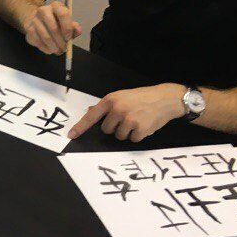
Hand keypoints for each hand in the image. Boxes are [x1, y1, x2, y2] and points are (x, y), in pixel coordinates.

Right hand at [24, 1, 81, 54]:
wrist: (39, 20)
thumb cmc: (57, 22)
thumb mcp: (68, 22)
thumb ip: (74, 27)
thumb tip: (77, 31)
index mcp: (56, 6)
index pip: (63, 14)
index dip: (67, 28)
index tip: (69, 38)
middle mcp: (43, 10)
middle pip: (53, 28)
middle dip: (60, 41)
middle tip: (65, 49)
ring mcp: (34, 19)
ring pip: (45, 37)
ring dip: (53, 47)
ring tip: (58, 51)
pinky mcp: (29, 29)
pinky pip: (38, 42)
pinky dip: (45, 48)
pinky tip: (50, 49)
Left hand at [68, 83, 186, 142]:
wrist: (165, 98)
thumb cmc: (141, 97)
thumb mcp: (121, 96)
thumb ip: (105, 106)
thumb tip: (89, 112)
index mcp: (110, 100)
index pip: (91, 116)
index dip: (80, 127)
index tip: (71, 135)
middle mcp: (118, 110)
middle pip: (106, 130)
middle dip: (115, 127)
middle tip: (127, 118)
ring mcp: (129, 120)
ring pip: (119, 136)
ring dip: (127, 132)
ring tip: (136, 120)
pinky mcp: (141, 129)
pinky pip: (132, 140)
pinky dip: (137, 135)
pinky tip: (144, 125)